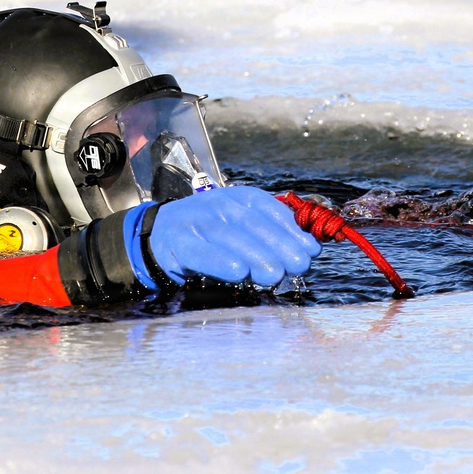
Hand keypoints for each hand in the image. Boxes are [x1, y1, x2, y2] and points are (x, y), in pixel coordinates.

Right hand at [133, 186, 321, 286]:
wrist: (160, 237)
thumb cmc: (211, 237)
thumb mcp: (242, 229)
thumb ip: (274, 236)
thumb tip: (311, 247)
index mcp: (239, 199)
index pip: (270, 209)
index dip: (293, 229)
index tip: (312, 249)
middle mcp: (219, 205)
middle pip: (252, 224)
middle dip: (279, 245)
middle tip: (299, 265)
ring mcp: (197, 222)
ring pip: (229, 237)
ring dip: (255, 256)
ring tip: (274, 274)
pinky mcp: (179, 243)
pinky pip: (201, 252)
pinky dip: (220, 262)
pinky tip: (238, 273)